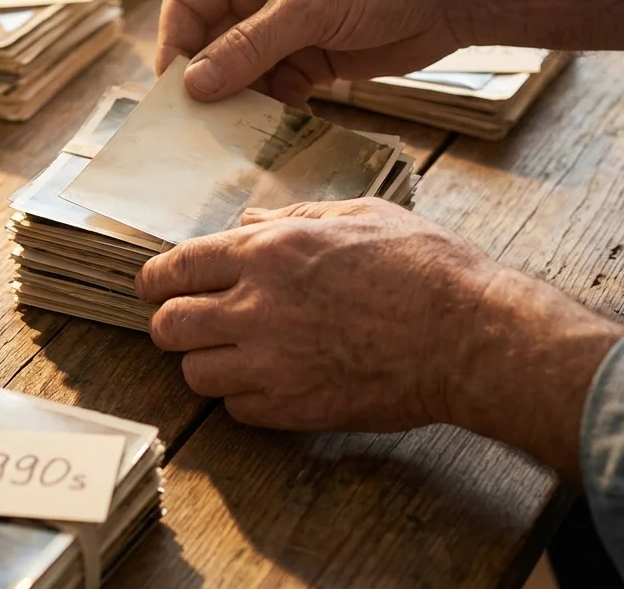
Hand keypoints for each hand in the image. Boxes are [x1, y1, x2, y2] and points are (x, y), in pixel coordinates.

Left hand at [135, 198, 623, 479]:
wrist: (469, 336)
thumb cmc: (426, 267)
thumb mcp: (360, 215)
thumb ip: (296, 217)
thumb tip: (251, 221)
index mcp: (270, 250)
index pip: (176, 266)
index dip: (156, 280)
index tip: (155, 288)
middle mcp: (257, 305)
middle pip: (167, 325)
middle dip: (173, 323)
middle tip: (192, 324)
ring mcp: (271, 361)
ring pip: (194, 373)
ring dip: (208, 363)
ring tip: (237, 354)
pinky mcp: (293, 407)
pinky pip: (236, 408)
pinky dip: (245, 397)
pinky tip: (273, 381)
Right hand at [158, 0, 623, 106]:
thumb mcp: (307, 7)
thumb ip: (249, 47)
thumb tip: (193, 85)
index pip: (190, 2)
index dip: (175, 46)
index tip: (171, 91)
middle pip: (212, 42)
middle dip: (206, 81)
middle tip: (193, 125)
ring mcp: (285, 26)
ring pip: (241, 71)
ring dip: (238, 101)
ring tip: (230, 135)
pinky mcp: (311, 57)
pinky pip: (274, 89)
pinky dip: (270, 110)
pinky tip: (268, 131)